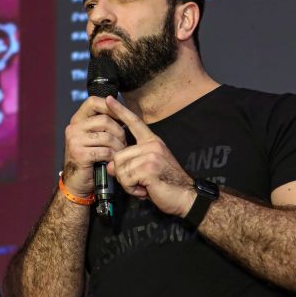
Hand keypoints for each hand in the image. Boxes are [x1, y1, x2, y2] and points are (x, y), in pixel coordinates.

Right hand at [61, 96, 127, 196]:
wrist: (77, 182)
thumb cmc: (90, 158)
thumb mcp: (93, 137)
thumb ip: (101, 124)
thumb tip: (121, 109)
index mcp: (77, 120)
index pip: (93, 102)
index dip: (109, 106)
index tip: (121, 116)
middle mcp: (73, 128)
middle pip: (104, 120)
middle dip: (119, 131)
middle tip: (123, 142)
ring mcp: (75, 141)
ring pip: (107, 137)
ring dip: (119, 146)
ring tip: (120, 152)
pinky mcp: (80, 155)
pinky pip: (105, 151)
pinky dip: (113, 157)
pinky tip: (114, 160)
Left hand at [103, 96, 195, 216]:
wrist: (186, 197)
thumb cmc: (166, 184)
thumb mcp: (146, 170)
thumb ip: (128, 165)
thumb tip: (110, 166)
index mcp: (152, 142)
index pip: (134, 122)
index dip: (120, 111)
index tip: (108, 99)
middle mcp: (151, 145)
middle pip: (118, 156)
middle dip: (123, 175)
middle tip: (139, 182)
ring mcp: (151, 155)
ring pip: (120, 169)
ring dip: (128, 183)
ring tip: (144, 186)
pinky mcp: (148, 168)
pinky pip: (126, 179)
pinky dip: (132, 189)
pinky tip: (145, 190)